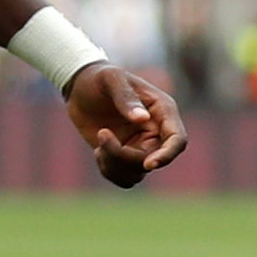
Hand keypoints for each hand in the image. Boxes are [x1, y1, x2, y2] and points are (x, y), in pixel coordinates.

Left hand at [66, 61, 186, 186]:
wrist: (79, 87)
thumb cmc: (98, 78)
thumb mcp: (110, 78)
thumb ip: (126, 97)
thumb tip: (142, 119)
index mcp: (162, 110)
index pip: (178, 139)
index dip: (167, 155)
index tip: (148, 164)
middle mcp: (156, 131)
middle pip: (153, 160)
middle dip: (125, 157)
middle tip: (101, 137)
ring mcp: (141, 146)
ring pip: (138, 173)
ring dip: (114, 166)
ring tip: (98, 142)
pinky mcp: (125, 156)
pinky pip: (125, 178)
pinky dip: (110, 172)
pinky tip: (98, 152)